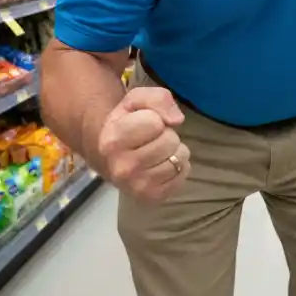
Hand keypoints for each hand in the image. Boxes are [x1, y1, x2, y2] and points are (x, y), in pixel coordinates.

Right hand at [97, 86, 190, 201]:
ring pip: (179, 158)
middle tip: (152, 139)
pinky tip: (162, 164)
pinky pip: (183, 173)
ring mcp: (137, 186)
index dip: (155, 118)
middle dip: (166, 134)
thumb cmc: (129, 122)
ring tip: (158, 151)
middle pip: (170, 141)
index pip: (155, 122)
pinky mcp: (153, 197)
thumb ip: (158, 99)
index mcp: (112, 141)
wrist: (115, 156)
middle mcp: (121, 168)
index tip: (144, 123)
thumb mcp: (137, 100)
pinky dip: (179, 166)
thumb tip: (177, 120)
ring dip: (174, 150)